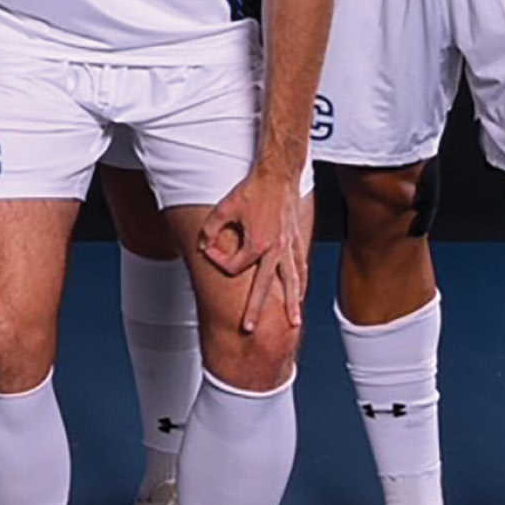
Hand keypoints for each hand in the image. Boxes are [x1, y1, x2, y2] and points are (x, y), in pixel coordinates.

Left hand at [197, 169, 310, 334]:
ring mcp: (288, 247)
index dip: (217, 260)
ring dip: (292, 304)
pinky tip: (300, 294)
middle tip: (249, 328)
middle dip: (256, 309)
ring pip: (292, 282)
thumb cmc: (252, 190)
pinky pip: (300, 268)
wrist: (278, 175)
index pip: (233, 266)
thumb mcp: (223, 208)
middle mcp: (276, 250)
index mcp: (258, 244)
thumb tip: (203, 246)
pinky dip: (301, 283)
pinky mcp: (295, 241)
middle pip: (265, 287)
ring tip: (293, 322)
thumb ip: (211, 229)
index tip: (209, 250)